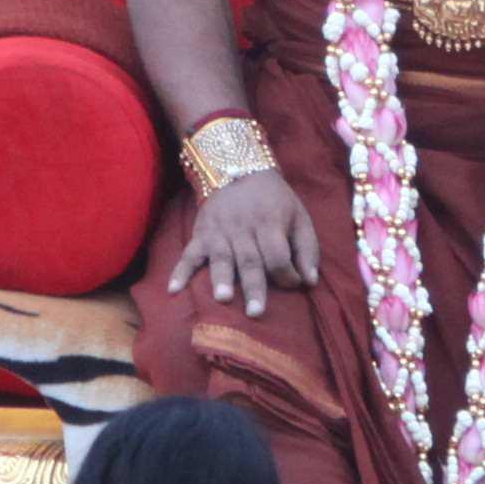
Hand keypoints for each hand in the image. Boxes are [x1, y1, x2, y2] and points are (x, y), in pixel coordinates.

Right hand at [176, 164, 325, 317]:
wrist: (239, 171)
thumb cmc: (274, 201)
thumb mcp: (299, 216)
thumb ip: (307, 249)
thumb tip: (310, 282)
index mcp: (270, 223)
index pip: (277, 255)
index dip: (287, 274)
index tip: (293, 284)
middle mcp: (243, 228)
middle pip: (250, 260)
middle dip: (253, 287)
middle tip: (256, 312)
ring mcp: (219, 232)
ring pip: (221, 258)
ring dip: (221, 278)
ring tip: (222, 298)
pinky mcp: (201, 234)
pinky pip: (188, 254)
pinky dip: (180, 272)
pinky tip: (174, 290)